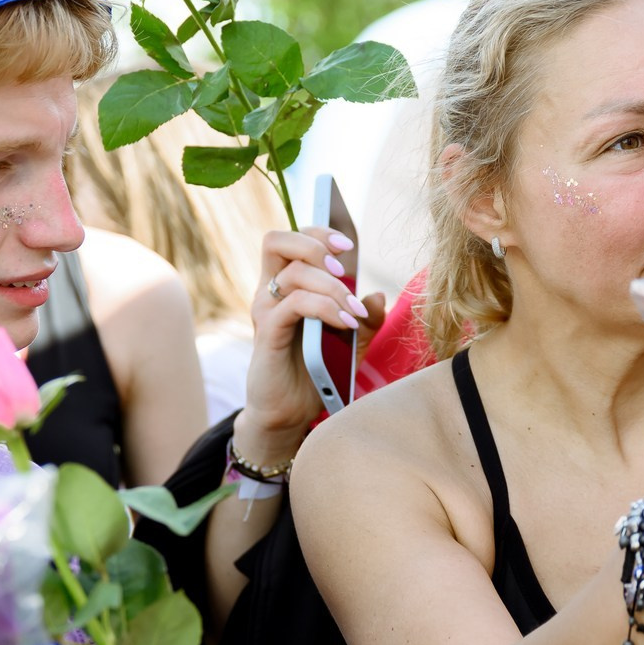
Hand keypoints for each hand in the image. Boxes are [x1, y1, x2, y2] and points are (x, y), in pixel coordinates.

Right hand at [239, 225, 382, 457]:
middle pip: (277, 241)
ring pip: (293, 273)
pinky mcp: (267, 333)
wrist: (289, 412)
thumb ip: (365, 319)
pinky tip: (345, 324)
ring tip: (355, 312)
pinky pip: (295, 304)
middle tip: (345, 270)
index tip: (349, 247)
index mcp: (284, 285)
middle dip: (316, 245)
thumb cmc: (314, 374)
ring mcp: (265, 311)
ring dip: (332, 287)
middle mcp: (269, 292)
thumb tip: (378, 295)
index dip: (318, 232)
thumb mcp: (349, 344)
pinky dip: (325, 308)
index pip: (291, 239)